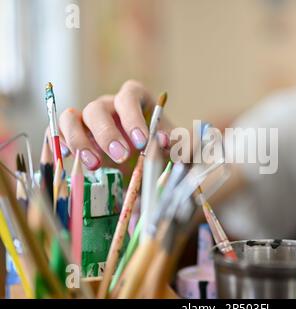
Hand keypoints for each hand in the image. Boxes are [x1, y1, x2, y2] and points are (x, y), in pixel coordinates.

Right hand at [50, 80, 170, 169]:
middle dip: (107, 133)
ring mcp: (87, 119)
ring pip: (72, 118)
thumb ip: (177, 145)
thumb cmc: (158, 148)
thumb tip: (167, 143)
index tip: (142, 142)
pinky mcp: (73, 134)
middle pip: (97, 108)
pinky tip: (66, 156)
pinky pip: (57, 131)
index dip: (133, 117)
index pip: (129, 96)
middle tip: (121, 156)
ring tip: (95, 165)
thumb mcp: (172, 147)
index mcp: (134, 100)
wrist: (142, 162)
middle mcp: (108, 106)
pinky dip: (58, 141)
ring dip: (80, 140)